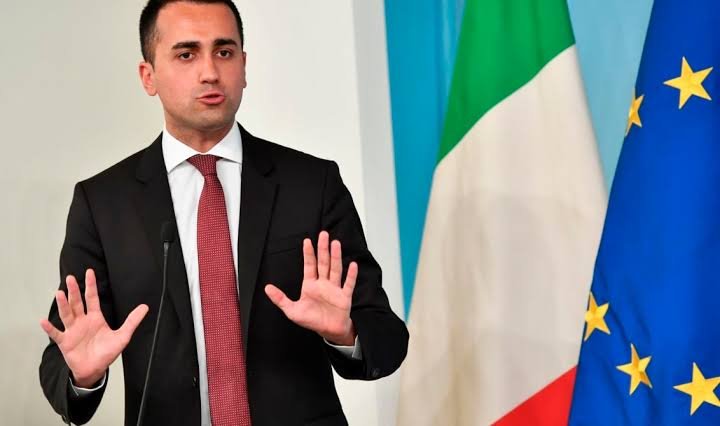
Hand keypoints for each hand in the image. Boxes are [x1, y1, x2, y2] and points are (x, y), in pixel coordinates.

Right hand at [40, 269, 147, 387]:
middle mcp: (82, 321)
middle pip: (77, 303)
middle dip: (74, 290)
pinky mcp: (65, 342)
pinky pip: (56, 334)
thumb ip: (132, 321)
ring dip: (63, 304)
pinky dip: (49, 328)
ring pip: (66, 314)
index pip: (92, 298)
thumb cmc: (107, 352)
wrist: (95, 369)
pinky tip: (43, 321)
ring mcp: (72, 331)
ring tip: (59, 293)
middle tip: (71, 278)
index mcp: (95, 318)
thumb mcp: (123, 336)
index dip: (91, 285)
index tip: (89, 272)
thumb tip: (145, 307)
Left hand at [264, 231, 357, 345]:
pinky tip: (353, 265)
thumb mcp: (292, 311)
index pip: (309, 265)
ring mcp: (334, 289)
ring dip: (336, 257)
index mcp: (310, 285)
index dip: (308, 253)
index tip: (307, 241)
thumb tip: (267, 288)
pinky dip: (351, 275)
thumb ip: (280, 299)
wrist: (329, 331)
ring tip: (336, 244)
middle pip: (323, 263)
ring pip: (335, 269)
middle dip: (323, 249)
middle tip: (323, 235)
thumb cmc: (312, 320)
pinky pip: (348, 284)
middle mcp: (323, 284)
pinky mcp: (344, 297)